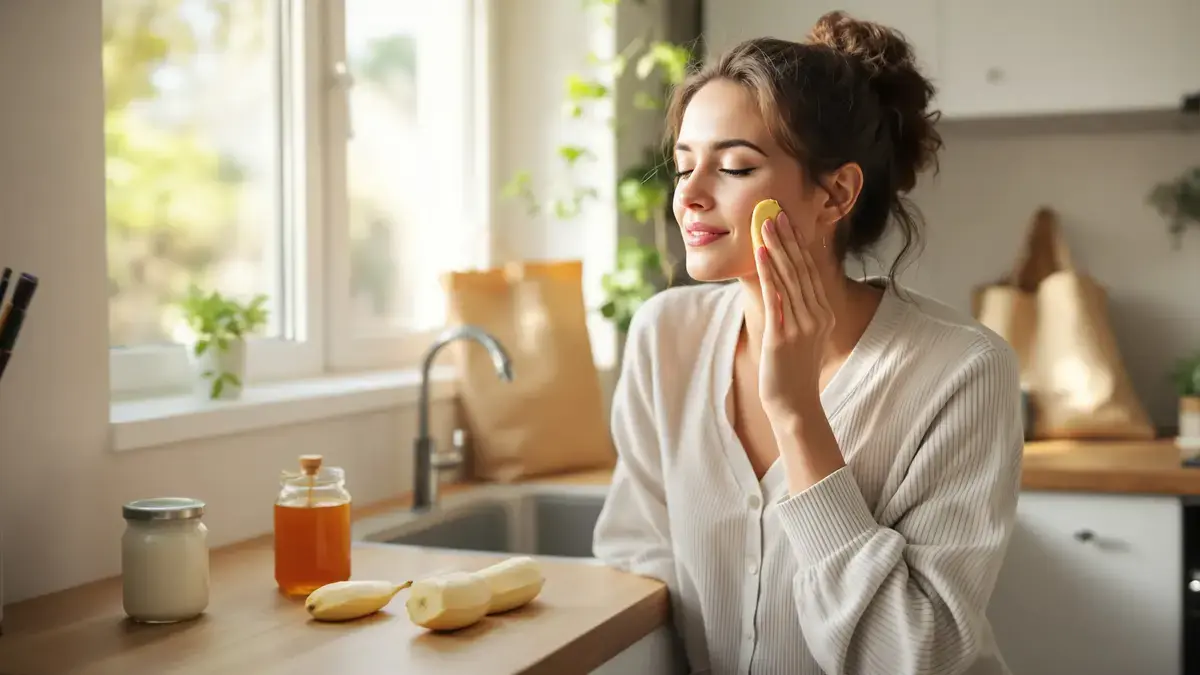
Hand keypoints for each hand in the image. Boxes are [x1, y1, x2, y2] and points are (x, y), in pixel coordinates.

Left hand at [753, 211, 835, 425]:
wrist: (795, 405)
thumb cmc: (792, 371)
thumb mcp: (799, 335)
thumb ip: (794, 310)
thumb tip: (780, 284)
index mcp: (823, 313)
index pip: (810, 270)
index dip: (798, 243)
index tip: (788, 220)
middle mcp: (817, 315)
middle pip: (801, 268)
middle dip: (787, 238)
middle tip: (775, 211)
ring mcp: (802, 325)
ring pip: (788, 277)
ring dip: (776, 248)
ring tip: (765, 224)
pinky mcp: (784, 336)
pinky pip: (776, 297)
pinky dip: (768, 272)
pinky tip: (760, 253)